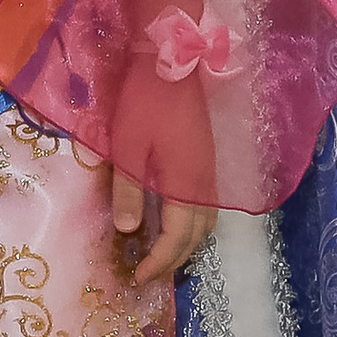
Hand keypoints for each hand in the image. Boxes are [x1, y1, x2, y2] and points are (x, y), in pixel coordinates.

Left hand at [107, 13, 218, 285]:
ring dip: (188, 244)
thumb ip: (129, 190)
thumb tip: (129, 231)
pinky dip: (193, 225)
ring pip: (208, 222)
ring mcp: (209, 170)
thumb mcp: (127, 146)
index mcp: (185, 183)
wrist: (171, 60)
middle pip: (198, 236)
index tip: (139, 277)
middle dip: (175, 259)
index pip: (178, 237)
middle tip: (149, 273)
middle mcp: (204, 182)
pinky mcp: (207, 158)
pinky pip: (207, 205)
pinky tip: (174, 222)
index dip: (160, 261)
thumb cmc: (145, 101)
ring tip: (162, 254)